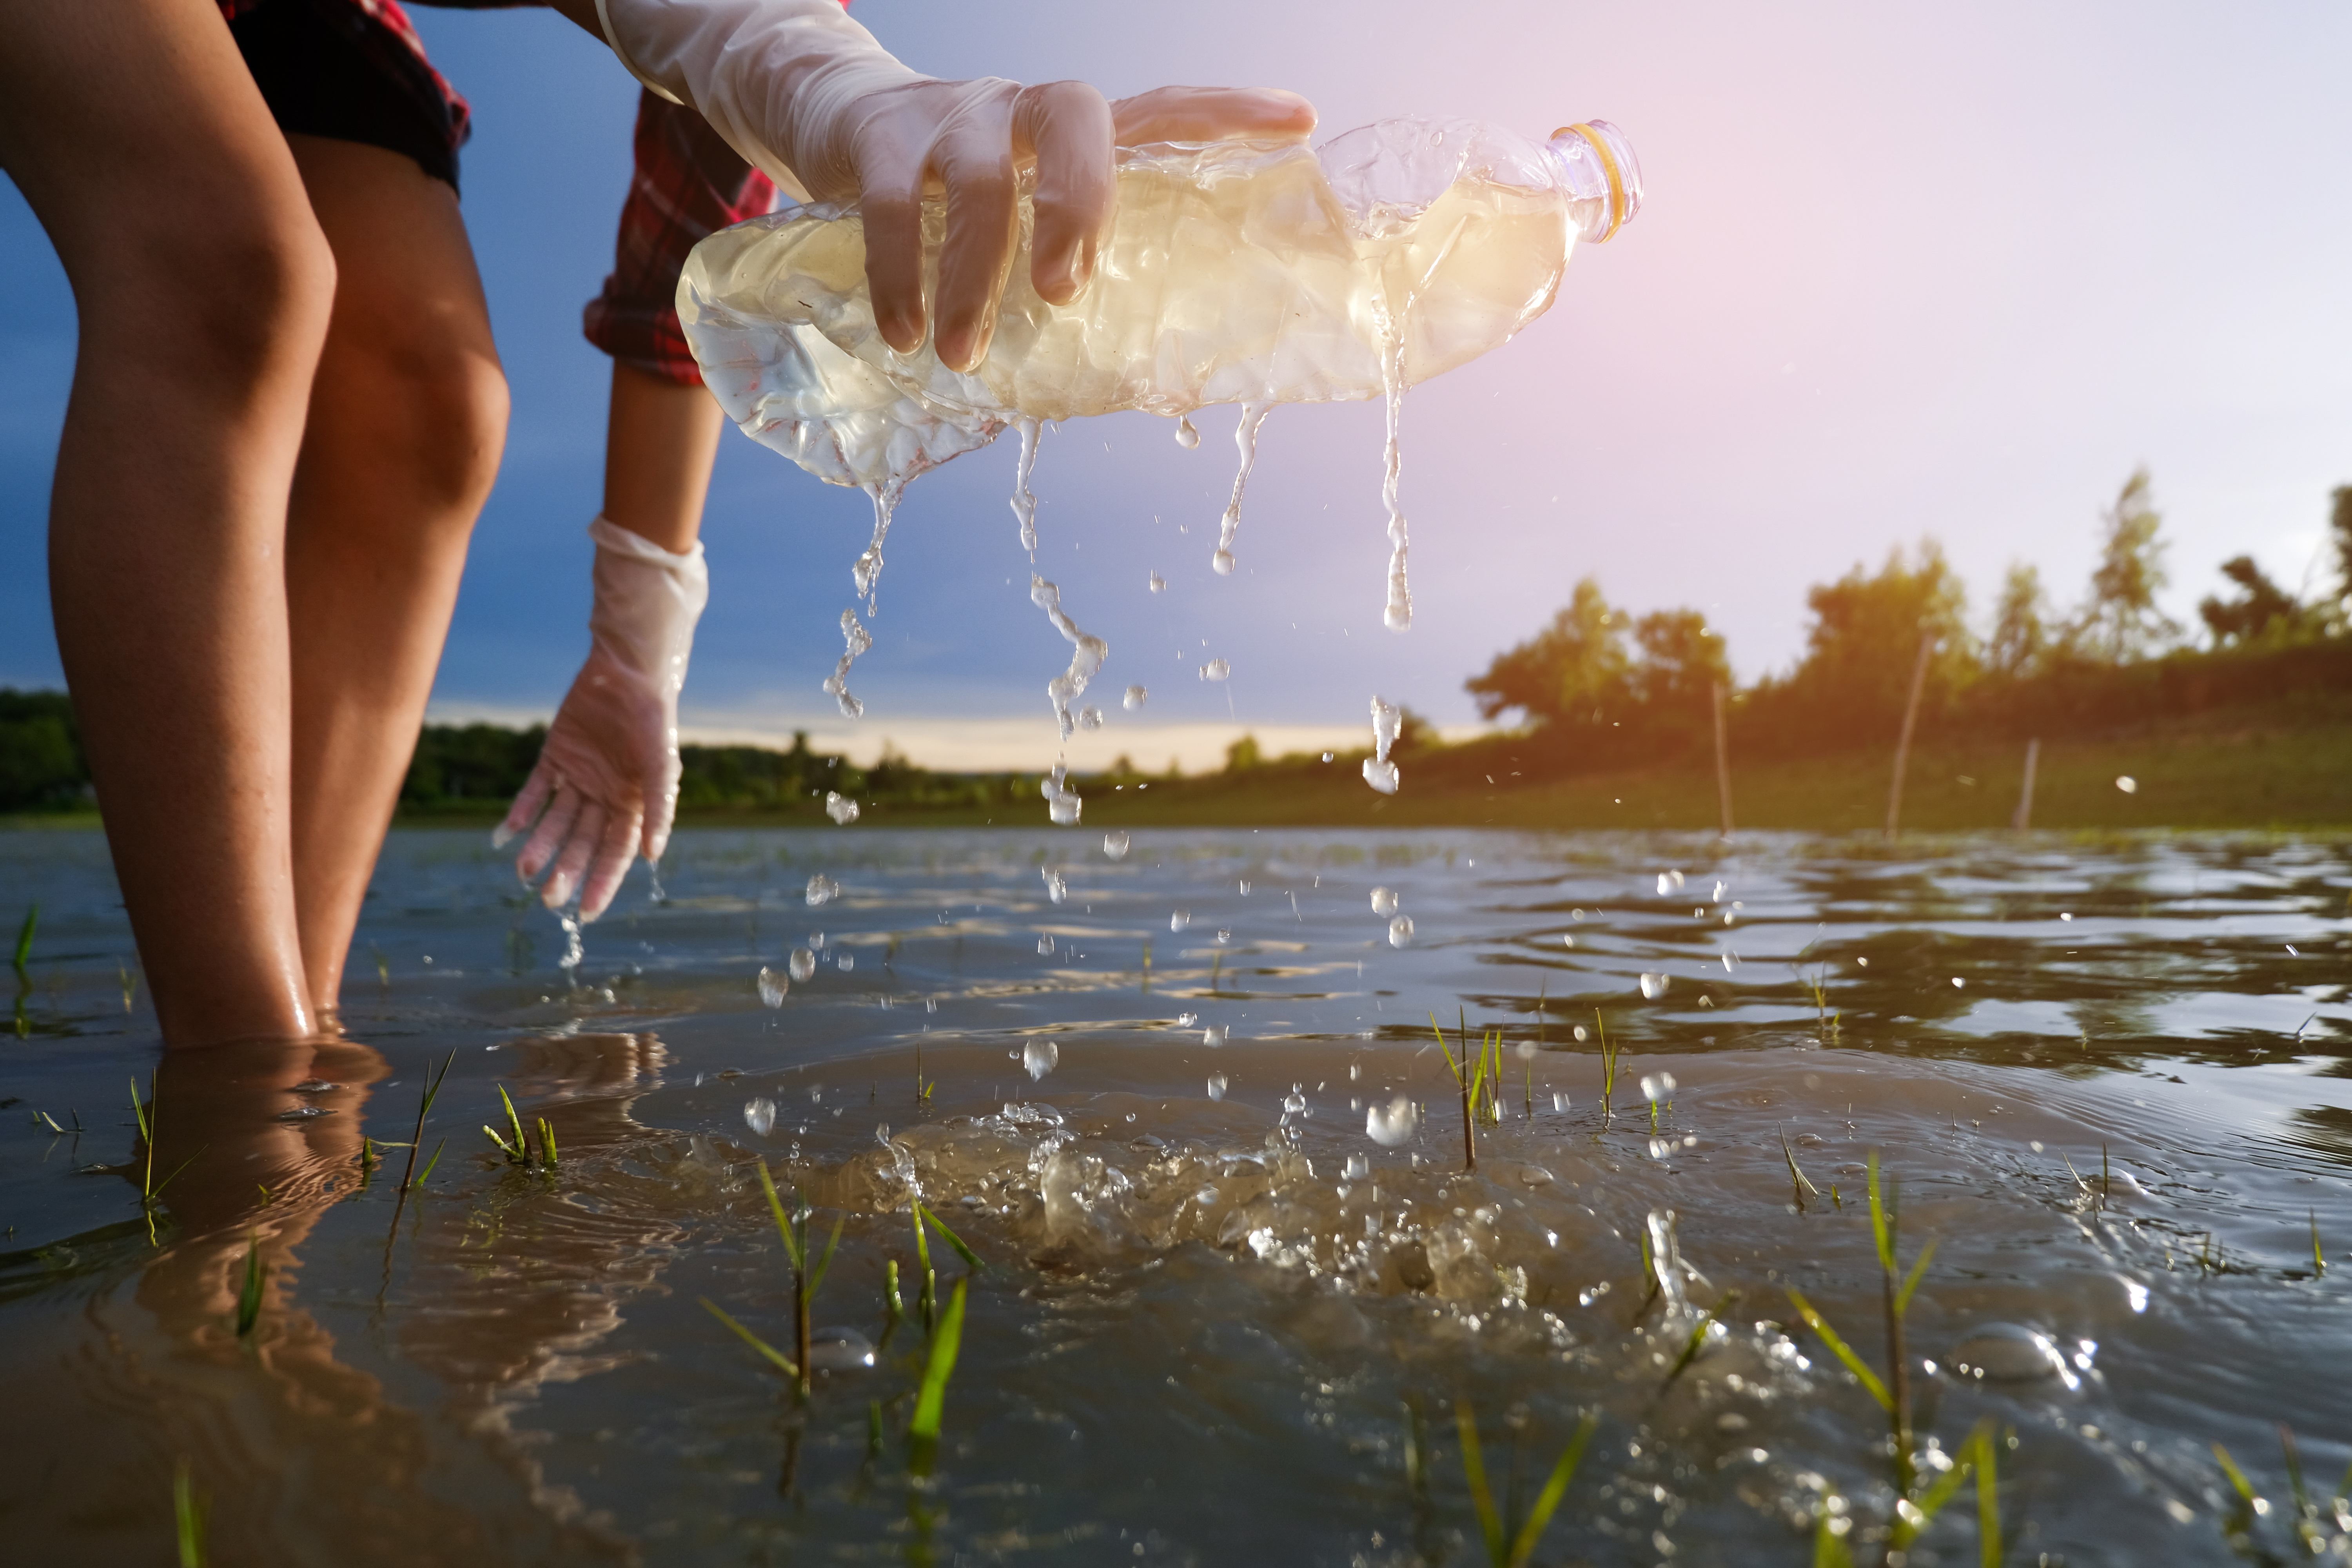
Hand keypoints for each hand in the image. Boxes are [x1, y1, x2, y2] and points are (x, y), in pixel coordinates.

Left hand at [496, 518, 707, 919]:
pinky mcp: (555, 757)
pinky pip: (535, 792)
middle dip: (567, 871)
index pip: (616, 852)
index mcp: (633, 803)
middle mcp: (605, 796)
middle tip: (548, 900)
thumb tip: (654, 856)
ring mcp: (579, 777)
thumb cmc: (653, 717)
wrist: (627, 670)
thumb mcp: (661, 762)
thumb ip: (659, 806)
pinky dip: (521, 813)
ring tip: (523, 871)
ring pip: (556, 822)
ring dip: (541, 847)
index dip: (602, 882)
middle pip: (582, 842)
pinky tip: (505, 836)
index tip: (585, 913)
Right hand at [815, 80, 1318, 369]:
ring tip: (964, 356)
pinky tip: (903, 335)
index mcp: (1073, 133)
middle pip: (1074, 120)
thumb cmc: (955, 193)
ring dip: (970, 279)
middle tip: (1064, 293)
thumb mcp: (1018, 211)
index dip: (1228, 112)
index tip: (1299, 122)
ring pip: (977, 182)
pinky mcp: (882, 135)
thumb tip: (1142, 380)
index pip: (1163, 108)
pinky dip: (899, 275)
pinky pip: (895, 203)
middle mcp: (1022, 109)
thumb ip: (1070, 266)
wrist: (835, 121)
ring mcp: (954, 116)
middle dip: (1077, 203)